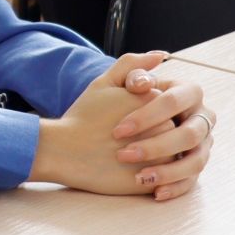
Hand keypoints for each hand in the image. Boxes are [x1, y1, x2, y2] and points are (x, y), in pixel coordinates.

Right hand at [31, 51, 176, 194]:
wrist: (65, 151)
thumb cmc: (83, 117)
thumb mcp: (103, 84)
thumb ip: (132, 65)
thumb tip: (160, 55)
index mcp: (156, 102)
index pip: (164, 110)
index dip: (140, 118)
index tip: (119, 122)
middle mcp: (165, 127)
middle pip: (169, 133)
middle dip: (151, 137)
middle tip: (121, 140)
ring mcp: (163, 155)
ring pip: (170, 157)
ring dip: (154, 157)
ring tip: (125, 156)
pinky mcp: (156, 179)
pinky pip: (164, 179)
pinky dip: (152, 176)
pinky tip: (129, 171)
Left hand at [111, 65, 216, 201]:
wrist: (111, 130)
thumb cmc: (117, 103)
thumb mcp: (116, 82)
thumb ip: (132, 67)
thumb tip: (158, 56)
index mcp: (187, 93)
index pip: (174, 101)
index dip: (147, 115)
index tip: (117, 130)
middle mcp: (201, 119)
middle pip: (189, 134)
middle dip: (156, 145)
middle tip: (124, 154)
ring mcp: (202, 145)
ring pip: (196, 161)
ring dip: (168, 171)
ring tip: (140, 177)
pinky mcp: (194, 167)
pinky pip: (192, 181)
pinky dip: (175, 187)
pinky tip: (154, 192)